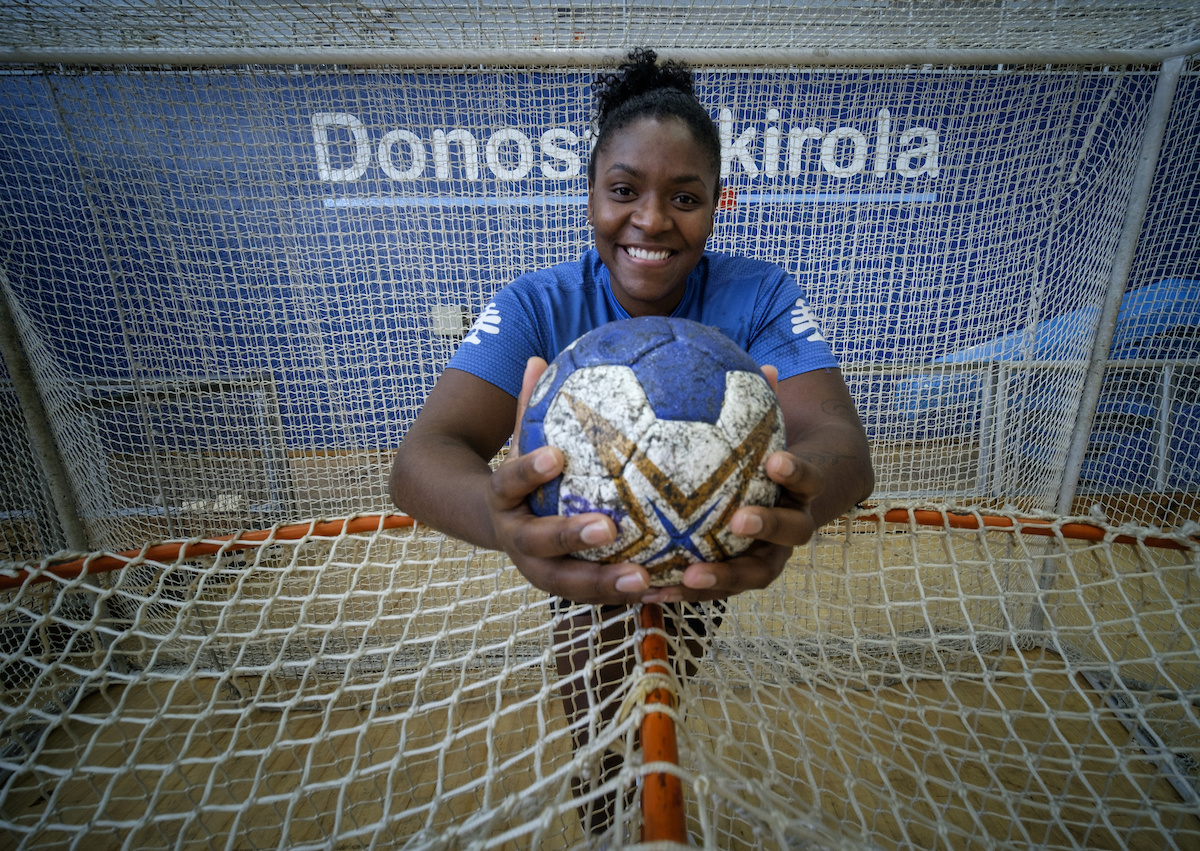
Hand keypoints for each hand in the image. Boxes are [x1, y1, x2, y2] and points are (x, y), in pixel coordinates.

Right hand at [488, 358, 655, 604]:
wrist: (493, 524)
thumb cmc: (522, 471)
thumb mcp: (519, 439)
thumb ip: (530, 404)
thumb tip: (536, 357)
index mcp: (503, 499)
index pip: (509, 482)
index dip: (529, 471)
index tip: (557, 455)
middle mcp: (516, 540)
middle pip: (539, 544)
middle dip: (571, 537)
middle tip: (610, 527)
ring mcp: (538, 570)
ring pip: (570, 583)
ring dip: (607, 583)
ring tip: (647, 578)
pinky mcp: (565, 587)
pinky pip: (598, 595)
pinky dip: (628, 595)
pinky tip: (667, 588)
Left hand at [640, 364, 825, 603]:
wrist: (801, 498)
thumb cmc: (777, 453)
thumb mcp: (775, 429)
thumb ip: (766, 402)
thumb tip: (763, 363)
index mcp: (804, 489)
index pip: (808, 478)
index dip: (796, 471)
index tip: (776, 460)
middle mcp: (793, 526)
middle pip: (790, 534)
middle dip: (766, 527)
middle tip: (739, 520)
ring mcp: (770, 555)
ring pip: (753, 574)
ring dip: (722, 578)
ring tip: (686, 576)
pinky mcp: (739, 575)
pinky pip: (715, 586)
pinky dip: (684, 590)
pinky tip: (646, 590)